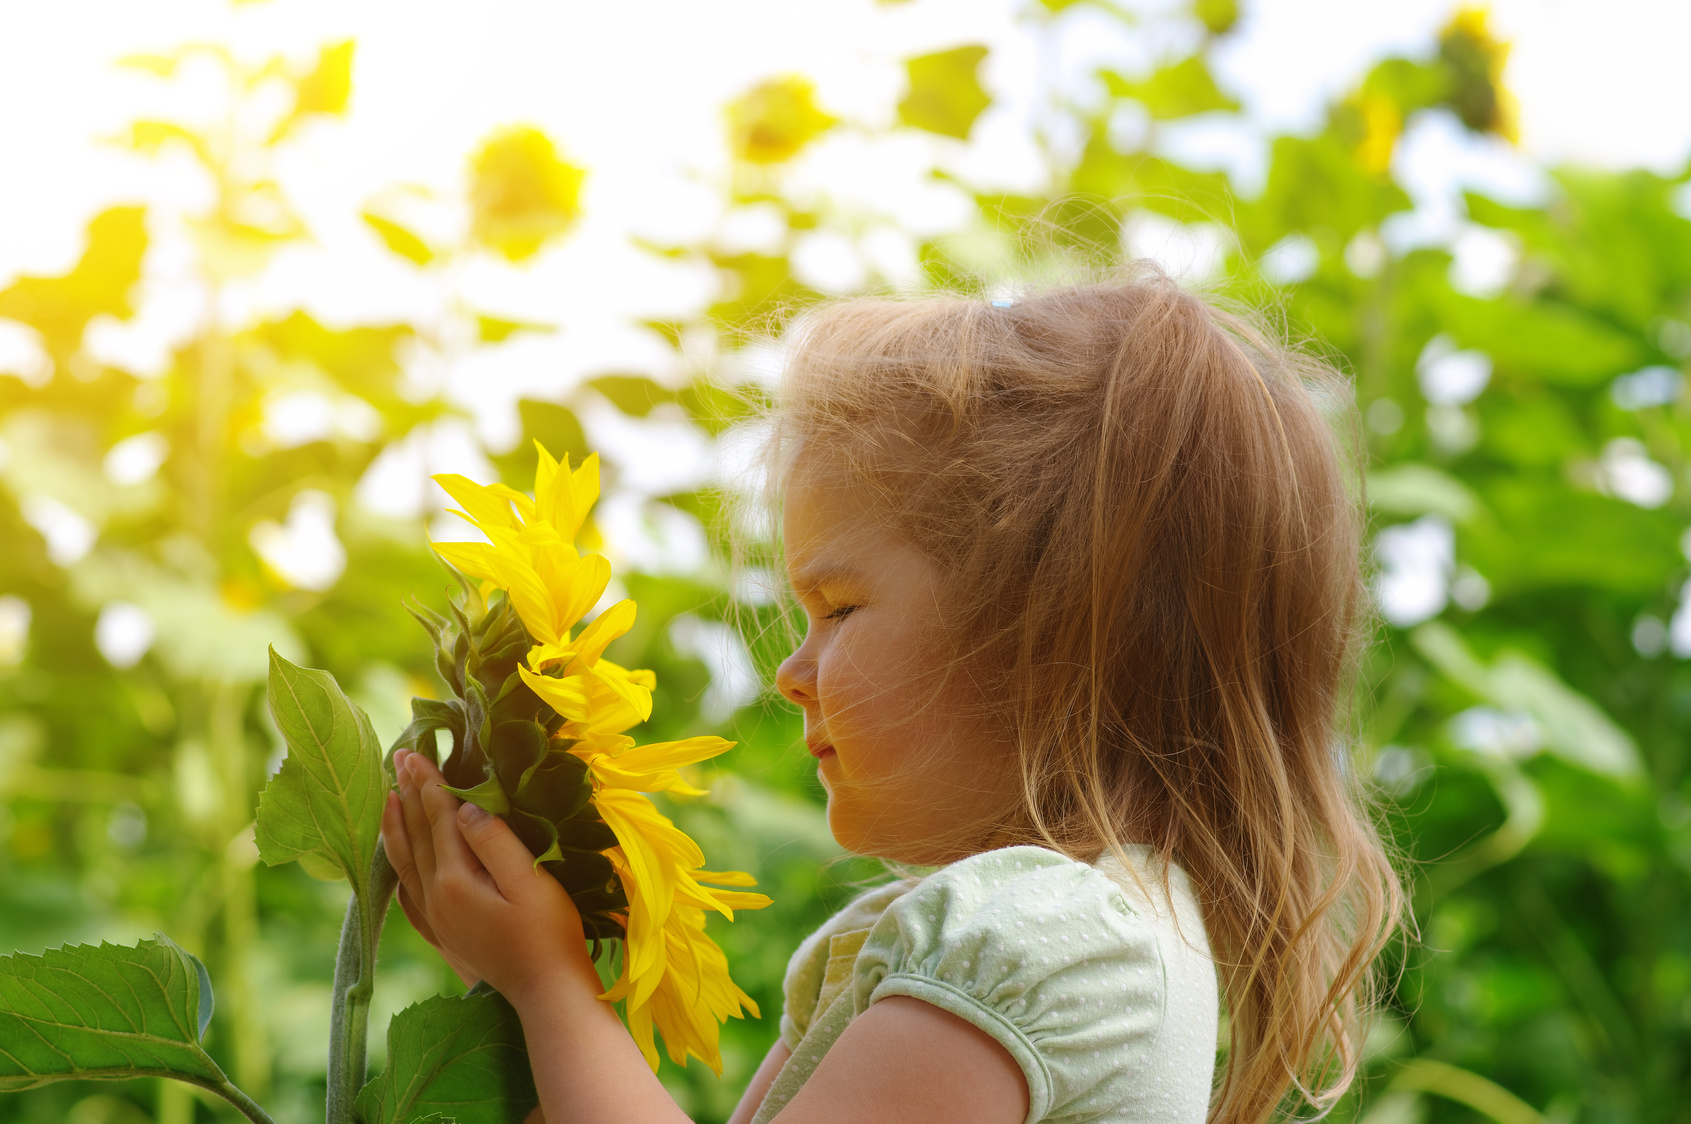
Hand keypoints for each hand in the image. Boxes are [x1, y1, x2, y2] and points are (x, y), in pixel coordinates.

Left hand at [380, 748, 599, 1005]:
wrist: (547, 992)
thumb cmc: (549, 934)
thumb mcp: (529, 882)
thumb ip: (495, 842)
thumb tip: (464, 809)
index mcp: (455, 881)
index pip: (438, 819)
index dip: (427, 783)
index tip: (413, 751)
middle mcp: (436, 899)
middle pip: (416, 836)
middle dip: (407, 795)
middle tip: (399, 758)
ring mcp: (436, 919)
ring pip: (406, 863)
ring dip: (396, 826)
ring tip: (389, 797)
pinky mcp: (444, 934)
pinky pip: (408, 892)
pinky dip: (399, 866)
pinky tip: (399, 859)